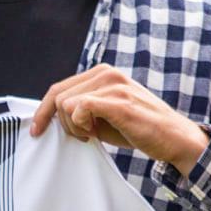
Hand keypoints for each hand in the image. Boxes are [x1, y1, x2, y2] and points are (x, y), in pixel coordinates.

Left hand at [28, 64, 209, 174]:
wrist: (173, 138)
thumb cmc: (138, 128)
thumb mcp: (103, 115)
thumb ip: (80, 109)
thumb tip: (52, 116)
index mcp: (102, 73)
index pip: (59, 88)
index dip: (43, 111)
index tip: (37, 130)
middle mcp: (106, 73)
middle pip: (58, 97)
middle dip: (63, 123)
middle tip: (85, 135)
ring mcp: (113, 85)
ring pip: (66, 104)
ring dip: (74, 127)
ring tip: (93, 134)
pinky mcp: (119, 101)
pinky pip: (80, 108)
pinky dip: (80, 125)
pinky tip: (94, 133)